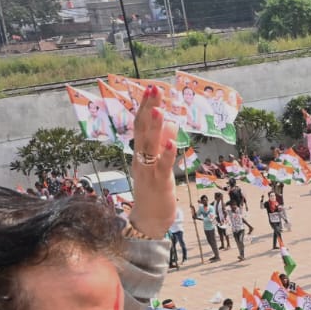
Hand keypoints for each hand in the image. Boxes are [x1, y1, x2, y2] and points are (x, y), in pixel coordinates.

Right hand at [128, 86, 178, 236]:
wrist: (148, 221)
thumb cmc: (153, 191)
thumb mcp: (157, 164)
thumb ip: (162, 145)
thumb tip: (171, 124)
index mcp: (139, 153)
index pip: (140, 125)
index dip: (145, 106)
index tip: (151, 88)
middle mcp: (140, 159)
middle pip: (142, 130)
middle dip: (148, 108)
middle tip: (153, 88)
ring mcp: (148, 171)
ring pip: (149, 146)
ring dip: (154, 127)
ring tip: (158, 108)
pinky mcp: (158, 183)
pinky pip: (162, 166)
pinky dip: (166, 154)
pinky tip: (170, 142)